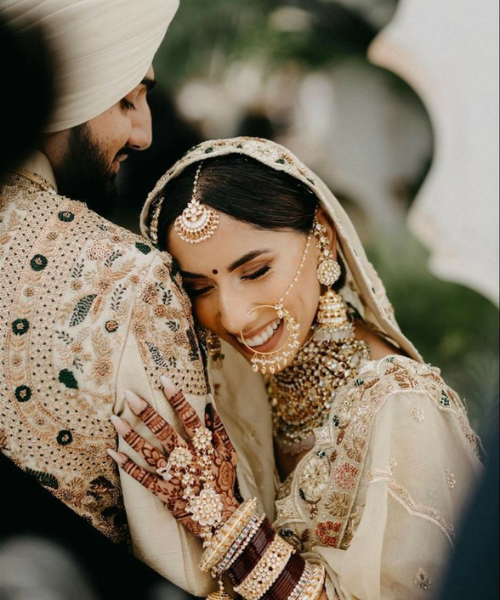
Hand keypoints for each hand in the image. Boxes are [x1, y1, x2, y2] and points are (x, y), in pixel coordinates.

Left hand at [109, 376, 239, 538]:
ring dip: (131, 436)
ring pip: (150, 453)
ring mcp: (175, 477)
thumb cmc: (225, 482)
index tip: (163, 379)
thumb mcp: (229, 453)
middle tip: (129, 394)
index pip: (189, 417)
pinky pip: (143, 478)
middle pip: (165, 432)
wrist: (224, 518)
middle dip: (146, 412)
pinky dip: (128, 466)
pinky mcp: (165, 493)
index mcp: (204, 447)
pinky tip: (113, 452)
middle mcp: (188, 459)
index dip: (177, 397)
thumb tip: (209, 402)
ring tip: (114, 419)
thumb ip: (219, 428)